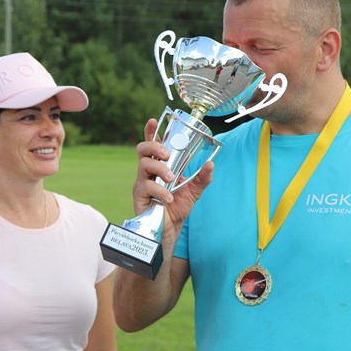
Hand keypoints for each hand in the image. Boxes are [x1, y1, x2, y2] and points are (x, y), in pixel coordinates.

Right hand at [132, 118, 213, 239]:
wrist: (171, 229)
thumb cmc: (178, 207)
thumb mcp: (194, 190)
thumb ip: (202, 178)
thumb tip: (211, 165)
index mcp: (160, 165)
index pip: (153, 144)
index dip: (151, 131)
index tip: (154, 121)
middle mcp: (149, 171)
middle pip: (142, 149)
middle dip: (154, 146)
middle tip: (166, 154)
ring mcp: (142, 182)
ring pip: (143, 165)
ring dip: (159, 168)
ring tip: (171, 179)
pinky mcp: (139, 196)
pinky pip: (146, 187)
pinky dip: (160, 191)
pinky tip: (169, 197)